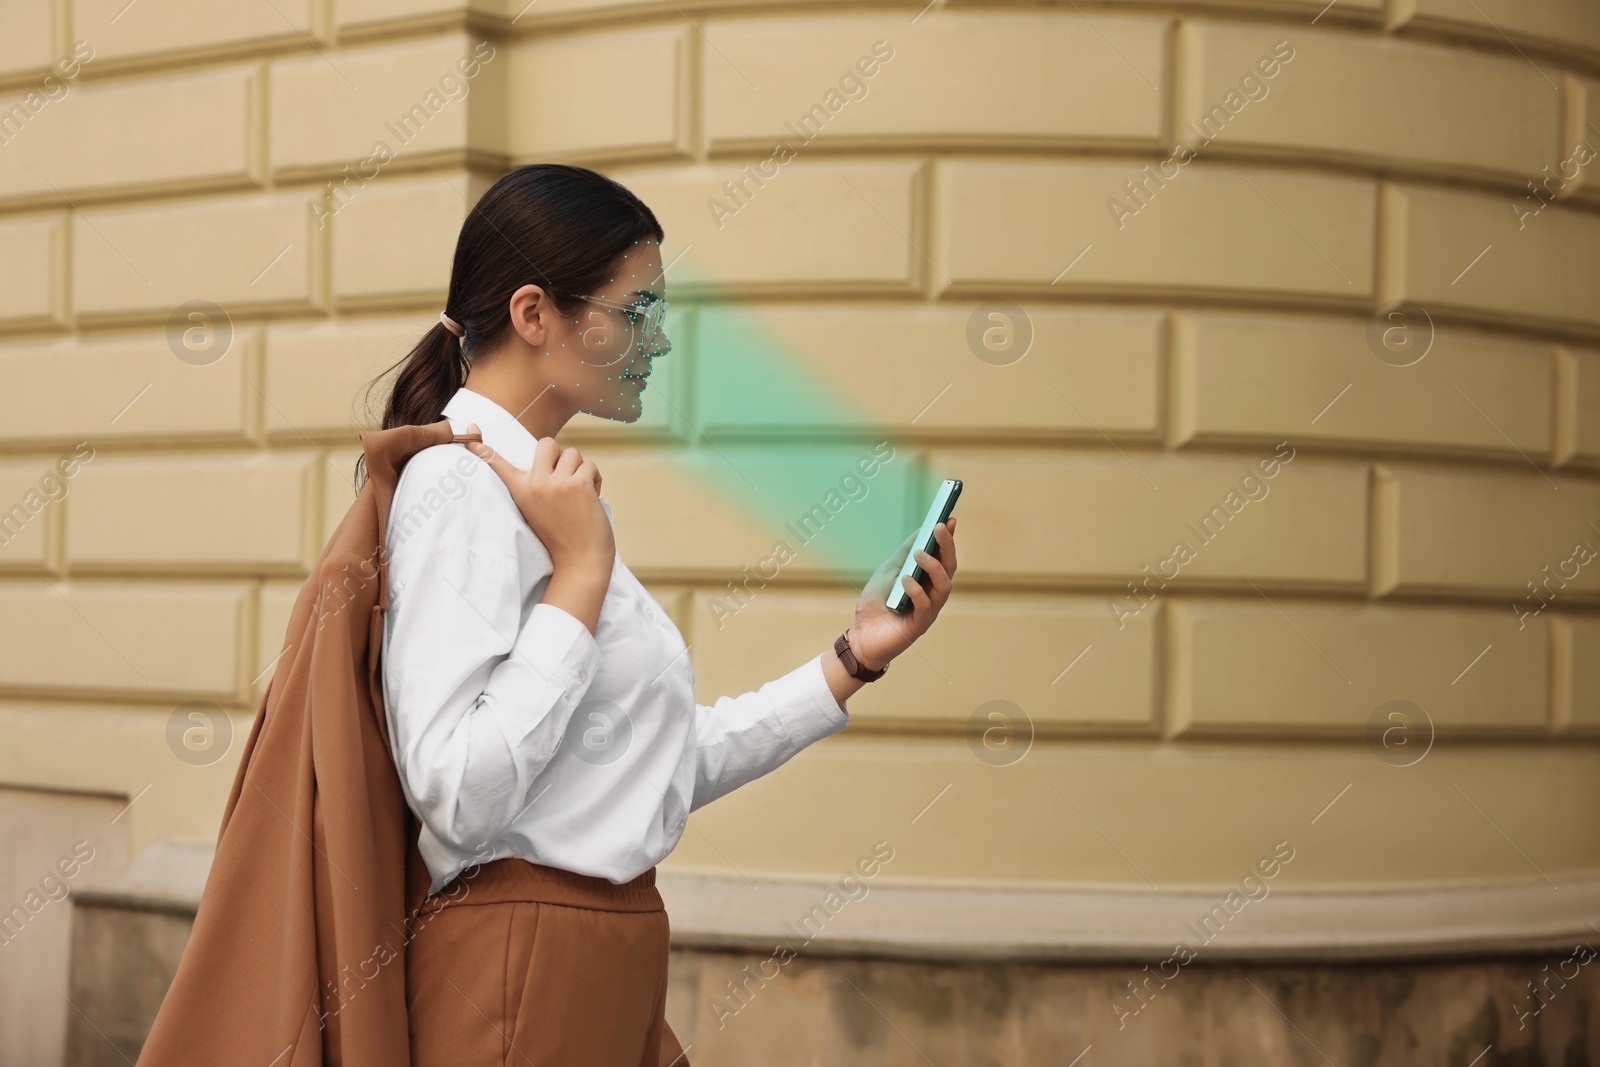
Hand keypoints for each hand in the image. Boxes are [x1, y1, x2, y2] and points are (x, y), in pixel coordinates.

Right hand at [463, 425, 614, 578]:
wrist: (579, 563)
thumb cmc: (562, 538)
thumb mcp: (537, 510)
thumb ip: (537, 487)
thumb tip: (547, 462)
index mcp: (519, 491)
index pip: (496, 464)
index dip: (481, 446)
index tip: (469, 429)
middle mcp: (533, 484)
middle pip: (547, 443)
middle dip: (561, 456)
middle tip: (565, 480)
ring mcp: (554, 484)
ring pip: (573, 453)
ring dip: (581, 470)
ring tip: (580, 495)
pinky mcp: (577, 485)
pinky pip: (590, 466)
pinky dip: (595, 480)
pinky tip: (592, 499)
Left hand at [848, 517, 957, 670]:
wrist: (862, 635)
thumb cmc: (877, 603)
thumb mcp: (889, 571)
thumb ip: (905, 553)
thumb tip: (922, 530)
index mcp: (928, 580)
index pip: (944, 556)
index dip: (948, 538)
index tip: (949, 518)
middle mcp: (933, 593)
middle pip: (949, 568)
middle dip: (947, 546)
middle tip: (940, 527)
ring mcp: (929, 610)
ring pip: (944, 585)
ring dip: (933, 566)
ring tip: (920, 553)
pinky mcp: (919, 625)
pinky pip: (925, 605)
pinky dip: (916, 590)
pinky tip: (905, 579)